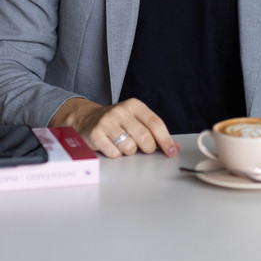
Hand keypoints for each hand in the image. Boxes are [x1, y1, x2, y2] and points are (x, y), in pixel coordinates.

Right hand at [49, 96, 179, 158]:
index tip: (172, 152)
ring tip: (122, 144)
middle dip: (147, 148)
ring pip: (130, 147)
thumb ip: (154, 132)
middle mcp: (121, 110)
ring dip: (129, 151)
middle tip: (142, 148)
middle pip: (145, 137)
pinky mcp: (95, 133)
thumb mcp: (135, 120)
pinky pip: (114, 153)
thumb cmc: (116, 122)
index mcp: (134, 105)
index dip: (166, 140)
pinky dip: (115, 154)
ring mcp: (107, 121)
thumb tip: (174, 146)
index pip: (156, 123)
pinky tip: (110, 146)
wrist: (86, 119)